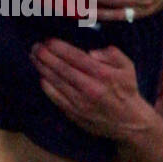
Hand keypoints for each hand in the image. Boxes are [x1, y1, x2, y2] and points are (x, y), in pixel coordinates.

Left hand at [32, 39, 152, 140]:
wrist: (129, 122)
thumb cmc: (127, 89)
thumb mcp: (128, 67)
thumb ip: (112, 54)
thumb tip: (91, 52)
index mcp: (103, 74)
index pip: (75, 57)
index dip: (59, 47)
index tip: (48, 40)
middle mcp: (90, 88)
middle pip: (62, 68)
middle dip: (46, 55)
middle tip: (35, 46)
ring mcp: (80, 103)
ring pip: (56, 82)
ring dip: (42, 68)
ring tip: (34, 57)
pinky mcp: (74, 114)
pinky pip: (56, 98)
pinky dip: (47, 87)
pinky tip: (41, 76)